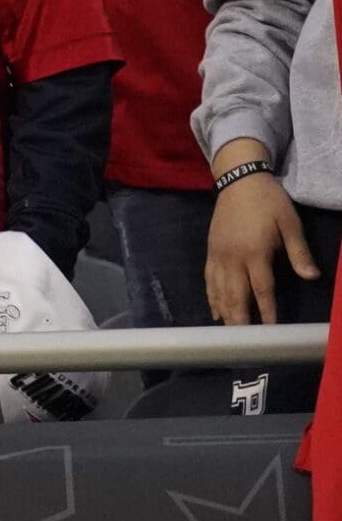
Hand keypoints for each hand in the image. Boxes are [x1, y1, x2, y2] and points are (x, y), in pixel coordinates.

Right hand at [207, 163, 319, 324]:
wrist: (238, 179)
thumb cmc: (268, 201)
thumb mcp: (290, 223)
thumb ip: (299, 252)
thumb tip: (311, 277)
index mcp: (254, 251)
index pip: (261, 288)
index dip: (266, 310)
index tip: (269, 331)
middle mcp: (233, 257)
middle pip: (235, 294)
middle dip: (239, 318)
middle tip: (242, 341)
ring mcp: (218, 254)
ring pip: (219, 289)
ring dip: (224, 311)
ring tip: (229, 333)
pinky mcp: (210, 250)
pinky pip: (209, 278)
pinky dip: (211, 296)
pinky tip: (215, 310)